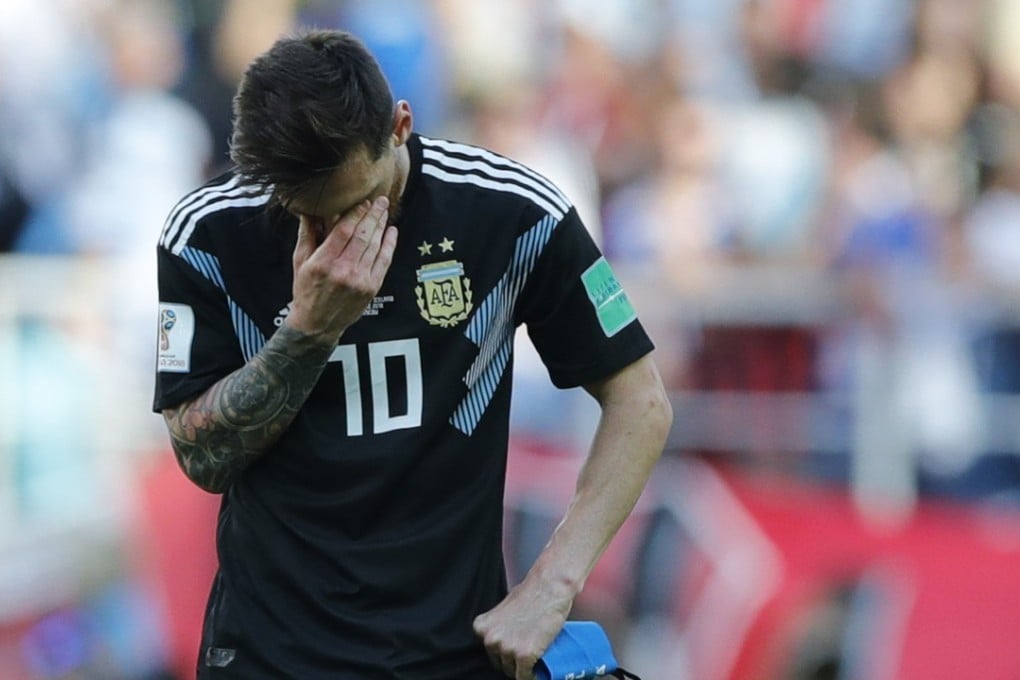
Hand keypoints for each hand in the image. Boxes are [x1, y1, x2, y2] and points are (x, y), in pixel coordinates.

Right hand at [286, 196, 397, 342]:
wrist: (317, 324)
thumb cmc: (306, 290)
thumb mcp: (299, 261)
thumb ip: (307, 234)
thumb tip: (310, 210)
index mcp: (322, 262)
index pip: (343, 231)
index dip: (356, 213)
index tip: (363, 201)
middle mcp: (343, 271)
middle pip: (363, 236)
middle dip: (373, 215)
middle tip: (380, 200)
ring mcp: (359, 280)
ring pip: (375, 246)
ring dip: (382, 226)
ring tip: (385, 211)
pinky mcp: (371, 288)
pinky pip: (384, 262)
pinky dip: (390, 245)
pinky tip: (391, 232)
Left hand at [474, 575, 574, 679]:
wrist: (549, 588)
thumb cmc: (530, 594)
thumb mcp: (504, 610)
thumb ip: (498, 627)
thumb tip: (503, 641)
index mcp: (481, 628)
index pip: (490, 652)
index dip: (504, 653)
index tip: (515, 651)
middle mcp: (490, 640)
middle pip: (500, 664)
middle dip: (513, 660)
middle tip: (528, 651)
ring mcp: (506, 648)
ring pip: (512, 671)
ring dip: (523, 667)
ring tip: (535, 655)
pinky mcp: (523, 655)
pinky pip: (524, 676)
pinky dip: (532, 675)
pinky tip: (539, 669)